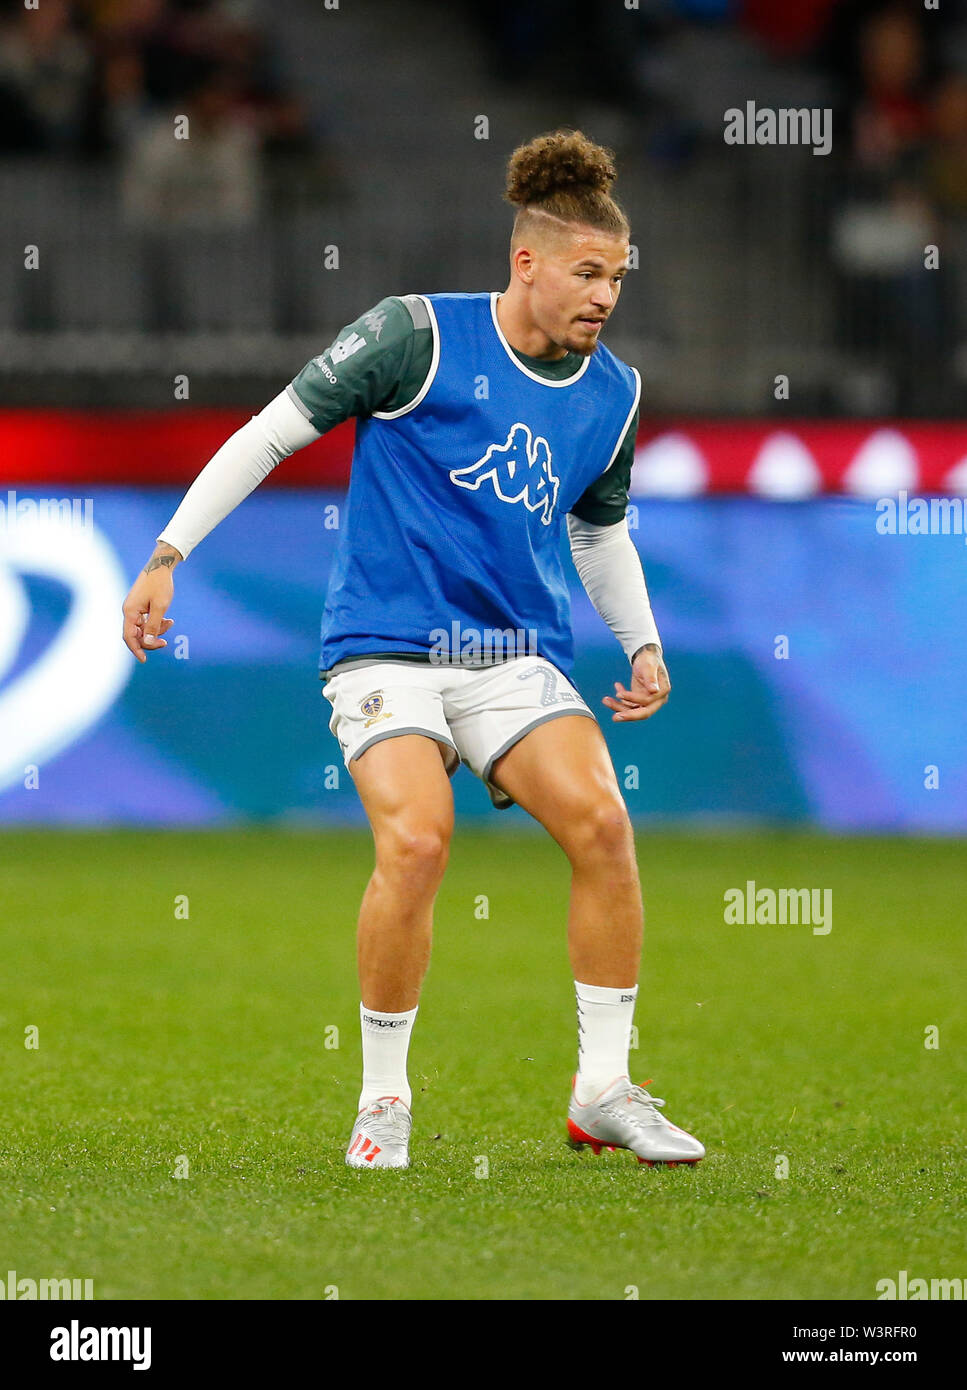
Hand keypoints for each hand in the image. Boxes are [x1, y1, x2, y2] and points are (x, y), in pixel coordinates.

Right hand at [121, 544, 180, 662]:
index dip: (136, 649)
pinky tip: (169, 620)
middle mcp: (129, 611)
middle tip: (165, 643)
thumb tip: (148, 641)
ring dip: (156, 630)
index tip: (144, 660)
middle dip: (150, 640)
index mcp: (130, 611)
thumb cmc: (160, 585)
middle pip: (136, 635)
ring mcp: (134, 609)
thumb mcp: (160, 607)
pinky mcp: (140, 606)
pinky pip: (146, 621)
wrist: (160, 567)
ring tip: (170, 623)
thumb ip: (154, 625)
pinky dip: (156, 623)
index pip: (129, 636)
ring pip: (143, 628)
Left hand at [602, 644, 669, 722]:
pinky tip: (615, 687)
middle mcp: (657, 700)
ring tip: (605, 700)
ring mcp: (648, 701)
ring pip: (633, 710)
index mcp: (662, 691)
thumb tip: (655, 691)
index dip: (633, 698)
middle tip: (614, 717)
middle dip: (628, 715)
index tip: (619, 694)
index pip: (647, 701)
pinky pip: (628, 705)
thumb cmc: (648, 660)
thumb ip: (651, 678)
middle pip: (643, 712)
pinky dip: (619, 701)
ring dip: (619, 707)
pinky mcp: (639, 701)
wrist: (645, 657)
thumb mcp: (648, 666)